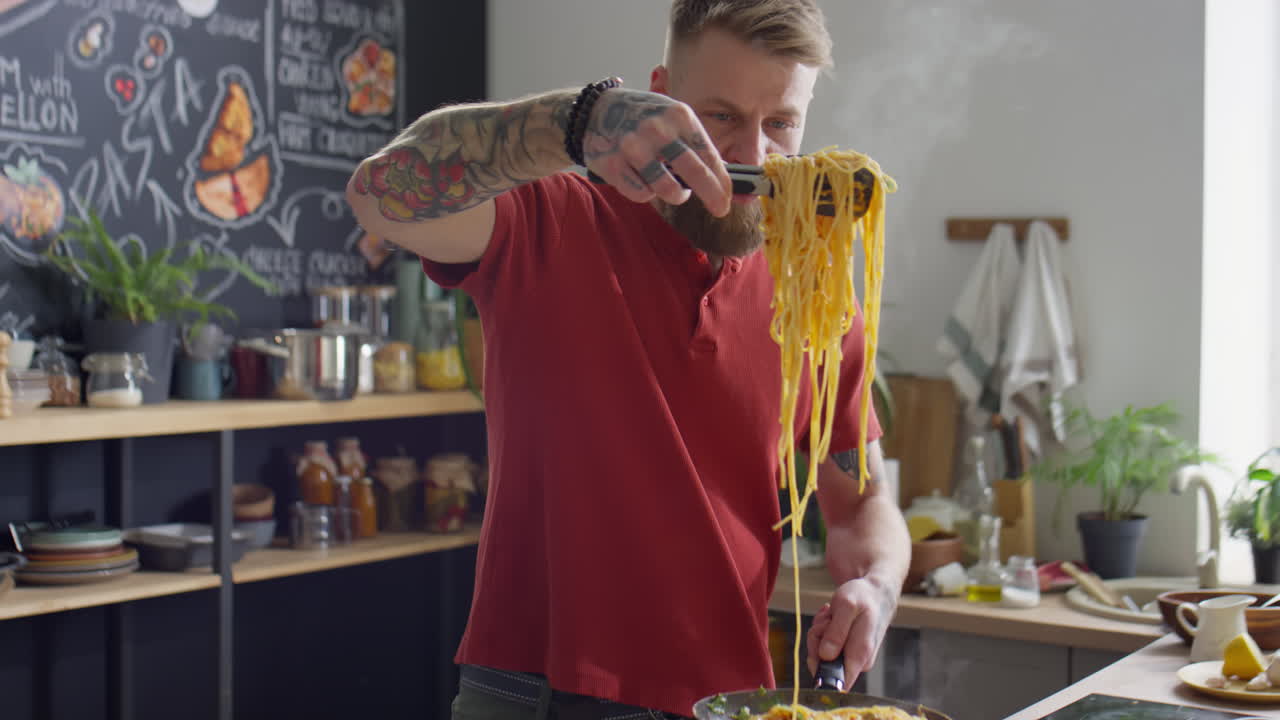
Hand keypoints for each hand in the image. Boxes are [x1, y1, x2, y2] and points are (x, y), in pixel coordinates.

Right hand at [581, 88, 731, 215]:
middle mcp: (657, 130)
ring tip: (670, 185)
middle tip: (720, 209)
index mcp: (679, 116)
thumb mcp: (672, 118)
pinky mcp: (613, 165)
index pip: (709, 155)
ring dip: (674, 194)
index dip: (722, 182)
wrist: (597, 110)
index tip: (728, 198)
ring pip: (668, 190)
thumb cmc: (643, 117)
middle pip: (695, 173)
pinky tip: (641, 178)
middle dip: (712, 196)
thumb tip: (721, 178)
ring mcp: (633, 148)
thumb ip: (693, 143)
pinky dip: (646, 193)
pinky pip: (642, 195)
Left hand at [805, 576, 897, 684]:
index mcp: (860, 655)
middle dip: (817, 640)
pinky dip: (823, 630)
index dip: (821, 670)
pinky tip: (832, 617)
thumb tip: (825, 656)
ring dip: (820, 631)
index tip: (818, 646)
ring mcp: (851, 656)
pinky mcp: (846, 650)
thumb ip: (836, 632)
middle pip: (823, 664)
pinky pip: (824, 645)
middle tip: (827, 621)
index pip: (839, 683)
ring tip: (832, 616)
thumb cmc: (864, 598)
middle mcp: (857, 661)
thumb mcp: (847, 606)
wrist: (876, 593)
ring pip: (821, 652)